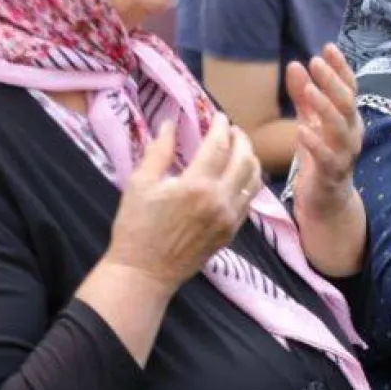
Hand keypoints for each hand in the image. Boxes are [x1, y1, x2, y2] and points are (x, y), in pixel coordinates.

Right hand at [103, 116, 261, 290]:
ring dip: (250, 159)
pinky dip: (249, 183)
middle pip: (244, 159)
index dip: (220, 126)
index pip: (219, 145)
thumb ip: (159, 152)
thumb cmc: (136, 228)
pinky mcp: (231, 232)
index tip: (218, 116)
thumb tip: (169, 125)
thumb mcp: (140, 184)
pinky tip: (239, 177)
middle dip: (241, 139)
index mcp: (196, 185)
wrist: (144, 274)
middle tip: (232, 129)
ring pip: (254, 180)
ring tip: (240, 149)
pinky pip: (249, 201)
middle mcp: (220, 200)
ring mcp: (229, 218)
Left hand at [284, 44, 363, 221]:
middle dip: (333, 81)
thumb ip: (304, 95)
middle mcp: (352, 133)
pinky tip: (301, 130)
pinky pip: (327, 157)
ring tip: (309, 90)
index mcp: (349, 118)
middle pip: (347, 103)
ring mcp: (345, 154)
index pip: (350, 87)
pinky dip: (315, 144)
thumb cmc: (320, 155)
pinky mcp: (332, 174)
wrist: (326, 200)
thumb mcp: (310, 121)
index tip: (327, 47)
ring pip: (340, 128)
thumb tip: (295, 64)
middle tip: (316, 62)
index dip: (341, 68)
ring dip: (325, 107)